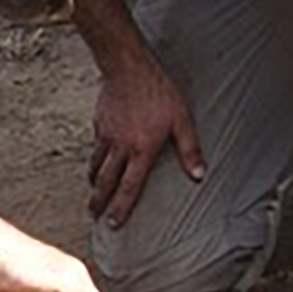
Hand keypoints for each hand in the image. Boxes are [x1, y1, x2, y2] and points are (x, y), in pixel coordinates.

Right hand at [86, 57, 204, 227]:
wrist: (128, 68)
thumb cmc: (159, 92)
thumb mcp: (181, 119)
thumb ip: (189, 149)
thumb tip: (199, 175)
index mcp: (141, 151)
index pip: (129, 187)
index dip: (121, 208)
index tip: (114, 223)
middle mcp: (121, 147)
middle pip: (106, 181)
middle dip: (100, 201)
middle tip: (95, 215)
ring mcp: (107, 135)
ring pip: (97, 165)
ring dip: (94, 182)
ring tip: (93, 192)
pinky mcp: (99, 122)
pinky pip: (95, 145)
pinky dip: (94, 158)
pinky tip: (96, 159)